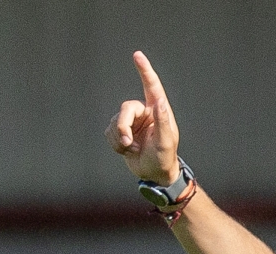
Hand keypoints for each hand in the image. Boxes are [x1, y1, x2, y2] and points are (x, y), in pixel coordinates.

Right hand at [104, 51, 180, 184]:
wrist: (154, 175)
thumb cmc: (165, 159)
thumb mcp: (166, 143)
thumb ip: (163, 122)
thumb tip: (160, 102)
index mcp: (157, 112)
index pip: (151, 87)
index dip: (144, 70)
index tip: (137, 55)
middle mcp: (144, 113)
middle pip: (125, 109)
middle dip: (123, 126)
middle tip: (127, 143)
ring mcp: (132, 122)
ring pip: (115, 122)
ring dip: (120, 139)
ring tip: (132, 150)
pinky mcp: (121, 132)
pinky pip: (109, 132)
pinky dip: (115, 144)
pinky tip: (126, 151)